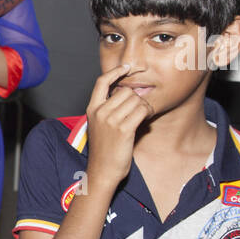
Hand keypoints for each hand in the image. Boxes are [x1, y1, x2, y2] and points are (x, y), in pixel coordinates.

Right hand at [85, 64, 151, 189]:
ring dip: (143, 106)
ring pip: (135, 100)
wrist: (102, 171)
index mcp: (92, 109)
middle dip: (136, 97)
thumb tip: (128, 94)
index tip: (125, 67)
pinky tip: (146, 119)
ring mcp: (111, 121)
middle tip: (139, 108)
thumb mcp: (100, 126)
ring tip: (142, 116)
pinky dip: (147, 112)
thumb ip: (109, 109)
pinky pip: (141, 111)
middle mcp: (100, 112)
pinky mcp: (123, 129)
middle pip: (125, 91)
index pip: (101, 82)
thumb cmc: (104, 150)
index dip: (114, 72)